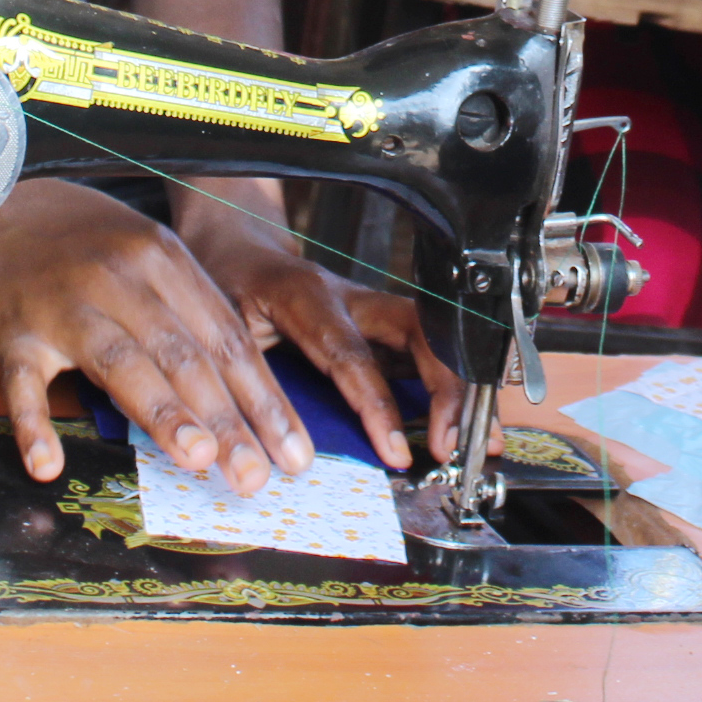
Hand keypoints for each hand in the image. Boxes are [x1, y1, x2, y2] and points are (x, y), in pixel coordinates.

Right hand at [0, 178, 316, 492]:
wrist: (1, 201)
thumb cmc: (90, 244)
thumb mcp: (151, 255)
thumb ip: (191, 316)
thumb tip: (246, 396)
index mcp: (165, 261)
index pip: (225, 340)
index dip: (263, 399)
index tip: (293, 453)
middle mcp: (121, 280)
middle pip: (183, 356)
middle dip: (226, 420)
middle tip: (254, 477)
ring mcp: (64, 307)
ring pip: (121, 364)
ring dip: (162, 413)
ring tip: (197, 460)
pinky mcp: (12, 333)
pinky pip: (23, 385)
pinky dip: (33, 425)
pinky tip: (48, 465)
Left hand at [173, 178, 467, 469]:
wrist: (238, 249)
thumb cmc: (225, 286)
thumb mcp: (219, 331)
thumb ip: (244, 381)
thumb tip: (265, 444)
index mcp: (307, 297)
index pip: (352, 355)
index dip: (378, 406)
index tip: (396, 452)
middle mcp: (350, 297)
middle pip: (418, 331)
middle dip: (447, 387)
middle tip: (456, 443)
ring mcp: (370, 308)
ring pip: (432, 336)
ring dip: (459, 386)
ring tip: (482, 437)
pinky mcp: (379, 324)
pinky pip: (425, 348)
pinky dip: (450, 384)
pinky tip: (465, 420)